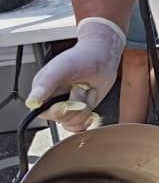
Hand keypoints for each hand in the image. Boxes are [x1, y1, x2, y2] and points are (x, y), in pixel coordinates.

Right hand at [26, 17, 125, 131]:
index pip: (43, 113)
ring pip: (74, 122)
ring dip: (86, 107)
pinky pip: (81, 126)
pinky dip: (90, 117)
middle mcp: (53, 100)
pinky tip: (91, 102)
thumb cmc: (82, 57)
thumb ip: (46, 84)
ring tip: (87, 90)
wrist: (103, 56)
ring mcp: (68, 106)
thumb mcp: (62, 68)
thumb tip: (32, 101)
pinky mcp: (80, 110)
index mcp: (42, 90)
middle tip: (81, 87)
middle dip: (77, 105)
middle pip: (62, 119)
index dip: (58, 110)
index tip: (67, 101)